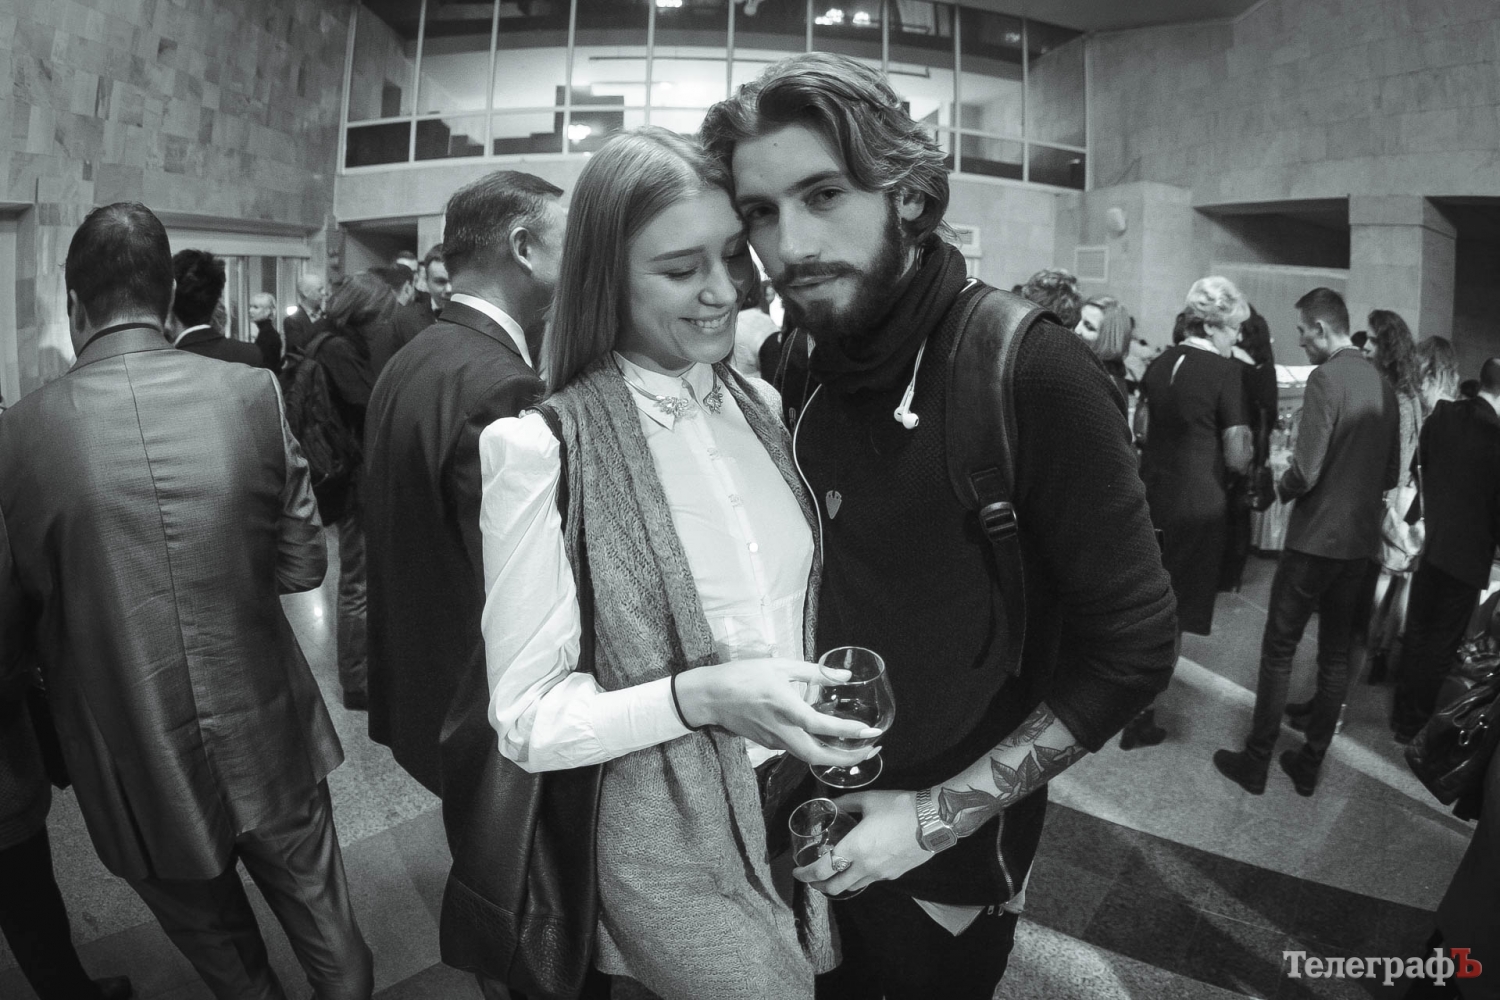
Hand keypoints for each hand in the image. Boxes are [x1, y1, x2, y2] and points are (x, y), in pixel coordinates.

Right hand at [674, 660, 882, 768]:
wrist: (710, 697)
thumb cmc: (743, 676)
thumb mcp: (781, 666)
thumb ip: (815, 672)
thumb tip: (844, 676)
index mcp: (785, 706)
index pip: (820, 725)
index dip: (846, 731)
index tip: (870, 732)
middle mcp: (781, 729)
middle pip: (818, 755)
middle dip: (848, 757)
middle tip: (872, 749)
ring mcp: (774, 740)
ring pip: (809, 756)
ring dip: (835, 756)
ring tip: (857, 746)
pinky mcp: (769, 743)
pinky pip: (798, 749)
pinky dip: (819, 748)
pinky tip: (829, 738)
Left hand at [791, 789, 933, 896]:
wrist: (933, 819)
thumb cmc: (899, 806)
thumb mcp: (868, 799)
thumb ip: (846, 803)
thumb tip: (833, 803)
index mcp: (854, 849)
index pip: (822, 870)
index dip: (805, 873)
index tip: (797, 872)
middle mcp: (865, 867)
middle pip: (835, 887)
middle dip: (819, 885)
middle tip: (812, 878)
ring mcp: (881, 874)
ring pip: (853, 887)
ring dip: (838, 884)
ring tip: (833, 874)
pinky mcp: (894, 874)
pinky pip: (870, 881)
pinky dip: (858, 878)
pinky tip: (859, 867)